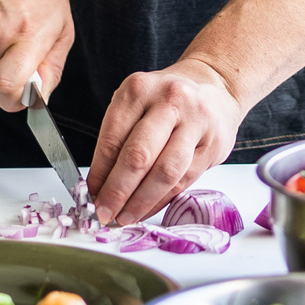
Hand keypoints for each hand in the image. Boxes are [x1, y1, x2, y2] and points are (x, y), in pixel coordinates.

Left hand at [86, 57, 241, 224]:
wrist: (214, 86)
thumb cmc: (165, 101)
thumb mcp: (136, 104)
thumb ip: (118, 140)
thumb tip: (98, 186)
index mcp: (139, 89)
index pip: (113, 138)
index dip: (100, 173)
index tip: (89, 196)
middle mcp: (169, 101)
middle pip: (139, 155)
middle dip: (117, 191)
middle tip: (104, 213)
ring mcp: (196, 122)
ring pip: (165, 172)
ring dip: (141, 201)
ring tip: (124, 217)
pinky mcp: (213, 144)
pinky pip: (184, 180)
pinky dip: (161, 200)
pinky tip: (147, 209)